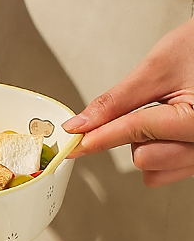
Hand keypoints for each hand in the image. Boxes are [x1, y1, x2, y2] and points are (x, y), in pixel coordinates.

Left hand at [64, 17, 193, 186]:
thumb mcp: (158, 66)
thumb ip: (116, 101)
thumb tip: (80, 125)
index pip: (136, 130)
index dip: (99, 135)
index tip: (75, 143)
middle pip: (144, 158)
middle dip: (133, 135)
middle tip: (147, 106)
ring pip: (153, 171)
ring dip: (147, 146)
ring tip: (164, 115)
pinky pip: (164, 174)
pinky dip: (157, 154)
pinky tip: (166, 132)